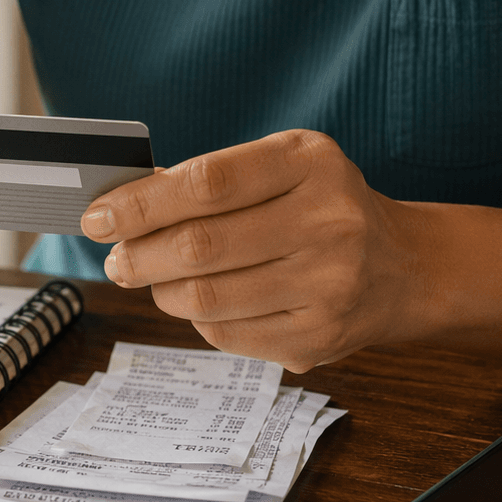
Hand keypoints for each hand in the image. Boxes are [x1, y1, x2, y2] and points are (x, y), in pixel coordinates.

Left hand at [81, 130, 425, 371]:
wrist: (404, 267)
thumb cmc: (320, 207)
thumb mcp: (280, 167)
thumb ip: (207, 180)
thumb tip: (121, 203)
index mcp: (311, 163)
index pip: (207, 183)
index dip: (140, 203)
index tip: (97, 217)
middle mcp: (329, 221)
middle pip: (200, 247)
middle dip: (139, 256)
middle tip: (117, 259)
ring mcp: (329, 285)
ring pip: (207, 299)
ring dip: (163, 291)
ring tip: (157, 279)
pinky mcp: (320, 337)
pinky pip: (227, 334)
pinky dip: (198, 319)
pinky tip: (204, 302)